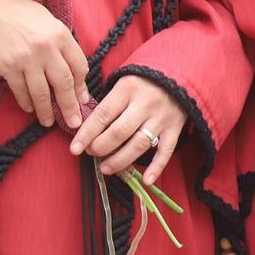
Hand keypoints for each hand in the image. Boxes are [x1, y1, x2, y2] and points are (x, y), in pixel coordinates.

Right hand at [0, 0, 89, 128]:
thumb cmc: (17, 12)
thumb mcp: (46, 20)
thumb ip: (61, 41)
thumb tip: (73, 68)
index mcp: (61, 35)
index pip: (79, 66)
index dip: (82, 86)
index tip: (82, 99)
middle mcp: (46, 48)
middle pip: (64, 84)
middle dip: (70, 106)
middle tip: (74, 122)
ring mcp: (27, 59)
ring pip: (42, 92)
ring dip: (46, 111)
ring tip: (49, 122)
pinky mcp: (8, 67)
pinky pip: (20, 91)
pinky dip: (26, 102)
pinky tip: (30, 109)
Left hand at [69, 76, 187, 182]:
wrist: (179, 74)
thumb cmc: (144, 81)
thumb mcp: (123, 82)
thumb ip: (107, 103)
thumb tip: (85, 128)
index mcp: (127, 89)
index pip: (103, 115)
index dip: (87, 133)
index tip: (74, 148)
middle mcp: (145, 104)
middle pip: (119, 132)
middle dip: (100, 147)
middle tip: (91, 153)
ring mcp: (161, 118)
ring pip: (139, 144)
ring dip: (120, 160)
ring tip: (106, 168)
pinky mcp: (175, 128)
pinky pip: (166, 151)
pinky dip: (157, 167)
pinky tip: (146, 181)